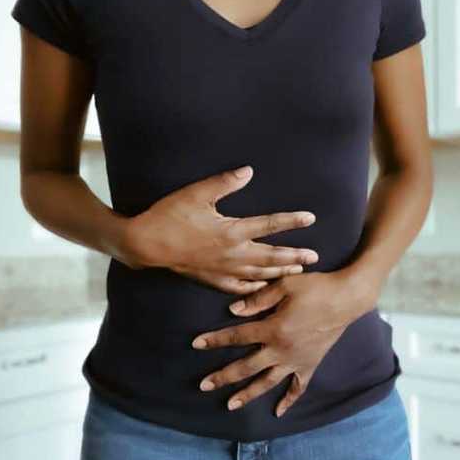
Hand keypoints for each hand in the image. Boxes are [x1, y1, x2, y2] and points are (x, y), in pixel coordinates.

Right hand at [123, 165, 320, 294]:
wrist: (144, 244)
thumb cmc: (169, 216)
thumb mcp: (196, 193)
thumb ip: (225, 183)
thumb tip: (248, 171)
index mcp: (232, 231)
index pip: (270, 224)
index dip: (292, 221)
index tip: (311, 218)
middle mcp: (232, 253)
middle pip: (271, 256)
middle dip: (295, 256)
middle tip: (315, 257)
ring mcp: (223, 269)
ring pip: (259, 274)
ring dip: (280, 272)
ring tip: (298, 271)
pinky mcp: (211, 279)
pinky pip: (238, 287)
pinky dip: (254, 288)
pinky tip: (263, 287)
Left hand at [191, 270, 380, 416]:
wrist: (347, 299)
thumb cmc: (316, 287)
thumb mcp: (285, 285)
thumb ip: (258, 299)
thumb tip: (233, 311)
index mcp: (273, 328)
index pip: (236, 336)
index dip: (214, 340)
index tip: (196, 344)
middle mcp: (281, 349)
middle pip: (246, 367)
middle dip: (223, 376)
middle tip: (204, 385)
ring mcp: (296, 360)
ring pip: (267, 382)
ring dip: (247, 394)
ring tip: (230, 405)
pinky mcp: (310, 364)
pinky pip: (298, 387)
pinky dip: (288, 400)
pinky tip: (278, 412)